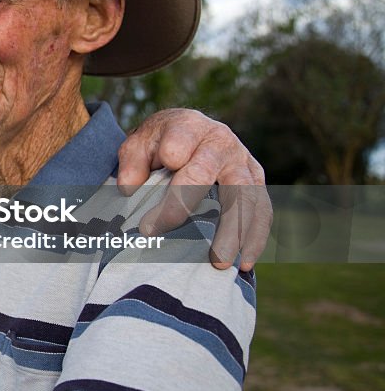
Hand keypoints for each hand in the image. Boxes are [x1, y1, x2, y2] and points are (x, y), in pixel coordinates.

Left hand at [117, 108, 271, 271]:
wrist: (186, 132)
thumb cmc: (159, 143)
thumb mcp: (138, 144)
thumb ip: (131, 162)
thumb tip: (128, 188)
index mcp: (188, 127)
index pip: (177, 151)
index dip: (163, 187)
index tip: (148, 225)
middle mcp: (220, 141)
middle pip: (208, 174)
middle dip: (190, 211)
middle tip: (170, 239)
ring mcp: (242, 161)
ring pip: (244, 196)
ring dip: (235, 232)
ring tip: (221, 263)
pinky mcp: (256, 180)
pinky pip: (262, 209)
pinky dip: (256, 236)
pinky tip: (246, 262)